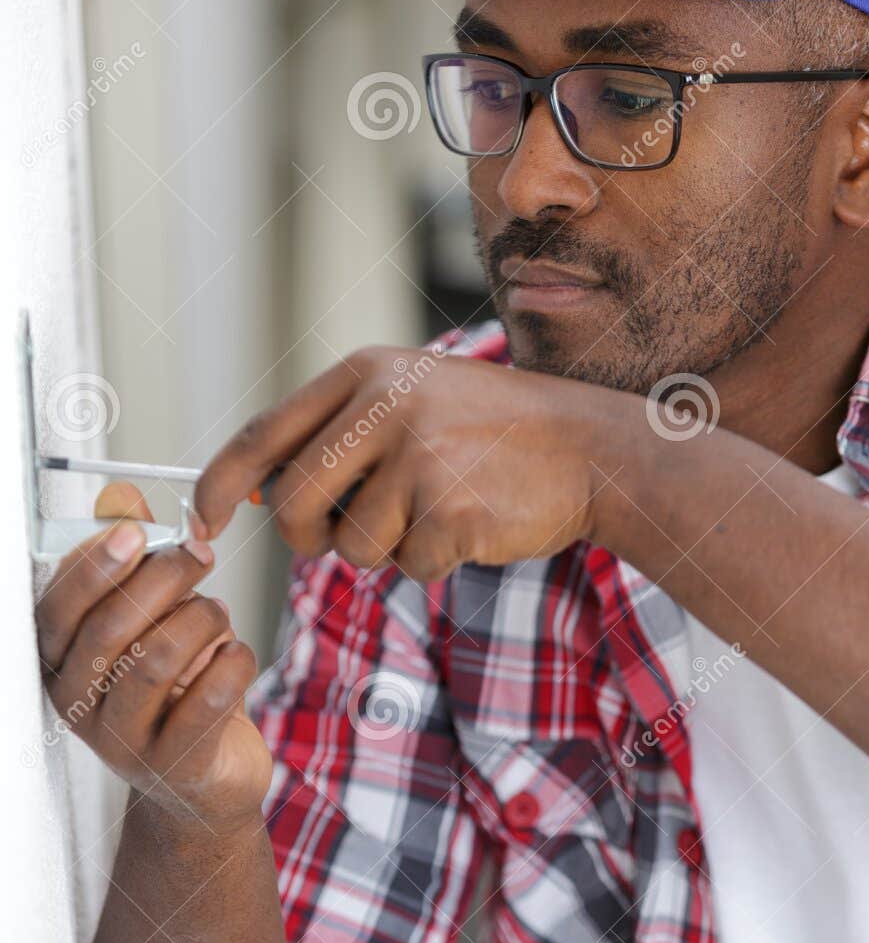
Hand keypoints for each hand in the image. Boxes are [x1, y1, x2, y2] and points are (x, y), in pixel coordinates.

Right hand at [34, 482, 271, 836]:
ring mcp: (124, 742)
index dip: (93, 567)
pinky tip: (238, 654)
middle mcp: (81, 706)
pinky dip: (233, 663)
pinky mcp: (175, 765)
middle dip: (162, 579)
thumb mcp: (148, 625)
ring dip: (201, 619)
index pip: (57, 611)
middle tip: (200, 555)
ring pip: (158, 659)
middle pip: (110, 629)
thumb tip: (121, 498)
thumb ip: (133, 565)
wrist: (203, 785)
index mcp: (62, 664)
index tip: (136, 531)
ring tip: (219, 612)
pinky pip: (208, 700)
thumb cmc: (174, 691)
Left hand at [194, 347, 626, 580]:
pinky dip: (435, 563)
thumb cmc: (494, 434)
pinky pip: (409, 568)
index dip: (220, 485)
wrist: (592, 448)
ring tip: (438, 510)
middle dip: (311, 538)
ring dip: (387, 550)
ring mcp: (419, 457)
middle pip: (295, 504)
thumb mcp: (412, 400)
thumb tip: (259, 493)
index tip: (203, 523)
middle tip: (349, 536)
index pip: (263, 434)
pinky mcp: (450, 509)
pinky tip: (474, 524)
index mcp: (365, 374)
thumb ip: (338, 434)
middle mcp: (385, 407)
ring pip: (352, 546)